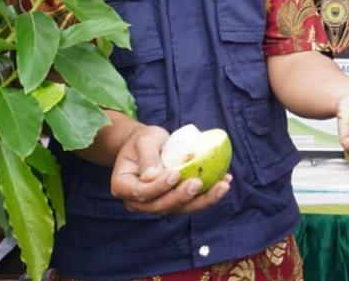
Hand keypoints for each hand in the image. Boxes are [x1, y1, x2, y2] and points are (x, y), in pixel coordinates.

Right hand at [110, 125, 231, 214]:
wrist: (148, 145)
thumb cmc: (143, 140)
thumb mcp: (143, 141)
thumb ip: (148, 157)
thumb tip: (152, 176)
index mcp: (123, 187)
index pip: (141, 193)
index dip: (158, 187)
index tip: (175, 174)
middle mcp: (138, 201)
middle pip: (161, 205)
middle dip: (181, 196)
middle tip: (198, 182)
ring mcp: (158, 203)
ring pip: (180, 208)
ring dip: (203, 200)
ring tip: (222, 186)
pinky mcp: (175, 201)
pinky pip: (192, 202)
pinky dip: (209, 194)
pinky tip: (225, 182)